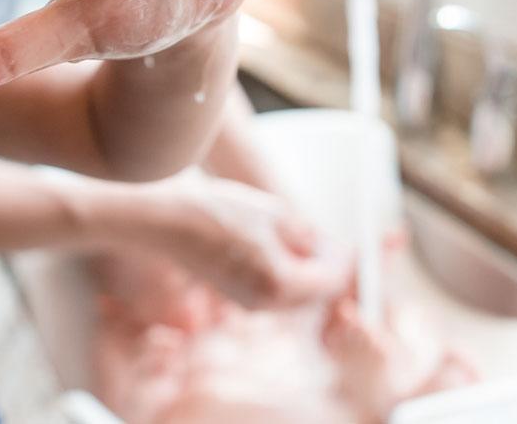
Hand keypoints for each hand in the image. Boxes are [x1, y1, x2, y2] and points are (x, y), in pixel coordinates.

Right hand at [136, 171, 347, 309]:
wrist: (168, 222)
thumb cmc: (219, 212)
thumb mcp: (273, 213)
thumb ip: (307, 235)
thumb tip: (325, 247)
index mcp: (281, 283)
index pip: (331, 279)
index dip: (343, 259)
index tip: (348, 240)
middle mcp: (265, 303)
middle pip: (314, 292)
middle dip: (326, 267)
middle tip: (329, 240)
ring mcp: (248, 303)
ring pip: (294, 292)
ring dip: (305, 269)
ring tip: (301, 238)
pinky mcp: (235, 296)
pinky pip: (273, 290)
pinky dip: (284, 272)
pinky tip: (276, 245)